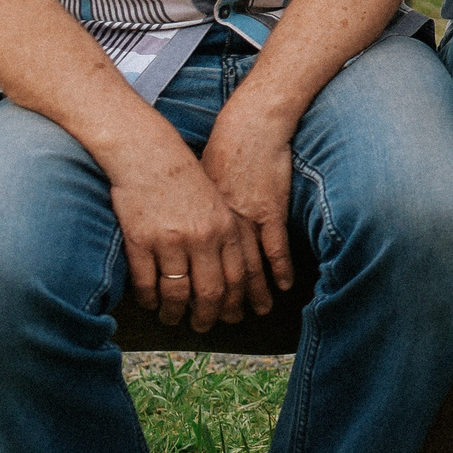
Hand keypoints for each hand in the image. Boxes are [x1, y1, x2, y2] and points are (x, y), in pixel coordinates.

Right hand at [106, 133, 258, 331]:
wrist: (149, 154)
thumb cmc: (186, 180)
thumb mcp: (218, 204)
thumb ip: (226, 237)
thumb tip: (231, 275)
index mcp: (226, 228)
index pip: (237, 278)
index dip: (235, 303)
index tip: (231, 317)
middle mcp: (202, 237)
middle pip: (210, 291)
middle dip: (207, 316)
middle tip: (201, 327)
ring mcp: (170, 241)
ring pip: (177, 292)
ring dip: (175, 312)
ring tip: (173, 318)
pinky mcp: (141, 240)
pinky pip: (146, 282)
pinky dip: (148, 298)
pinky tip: (149, 303)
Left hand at [198, 100, 297, 316]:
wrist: (247, 129)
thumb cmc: (216, 153)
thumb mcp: (192, 185)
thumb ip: (184, 216)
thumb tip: (170, 241)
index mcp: (195, 225)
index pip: (189, 272)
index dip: (187, 297)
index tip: (187, 314)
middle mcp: (218, 229)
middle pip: (218, 276)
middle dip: (219, 304)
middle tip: (219, 324)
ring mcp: (246, 221)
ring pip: (247, 268)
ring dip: (253, 293)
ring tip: (256, 312)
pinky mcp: (270, 211)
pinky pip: (275, 248)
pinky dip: (279, 269)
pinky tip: (282, 285)